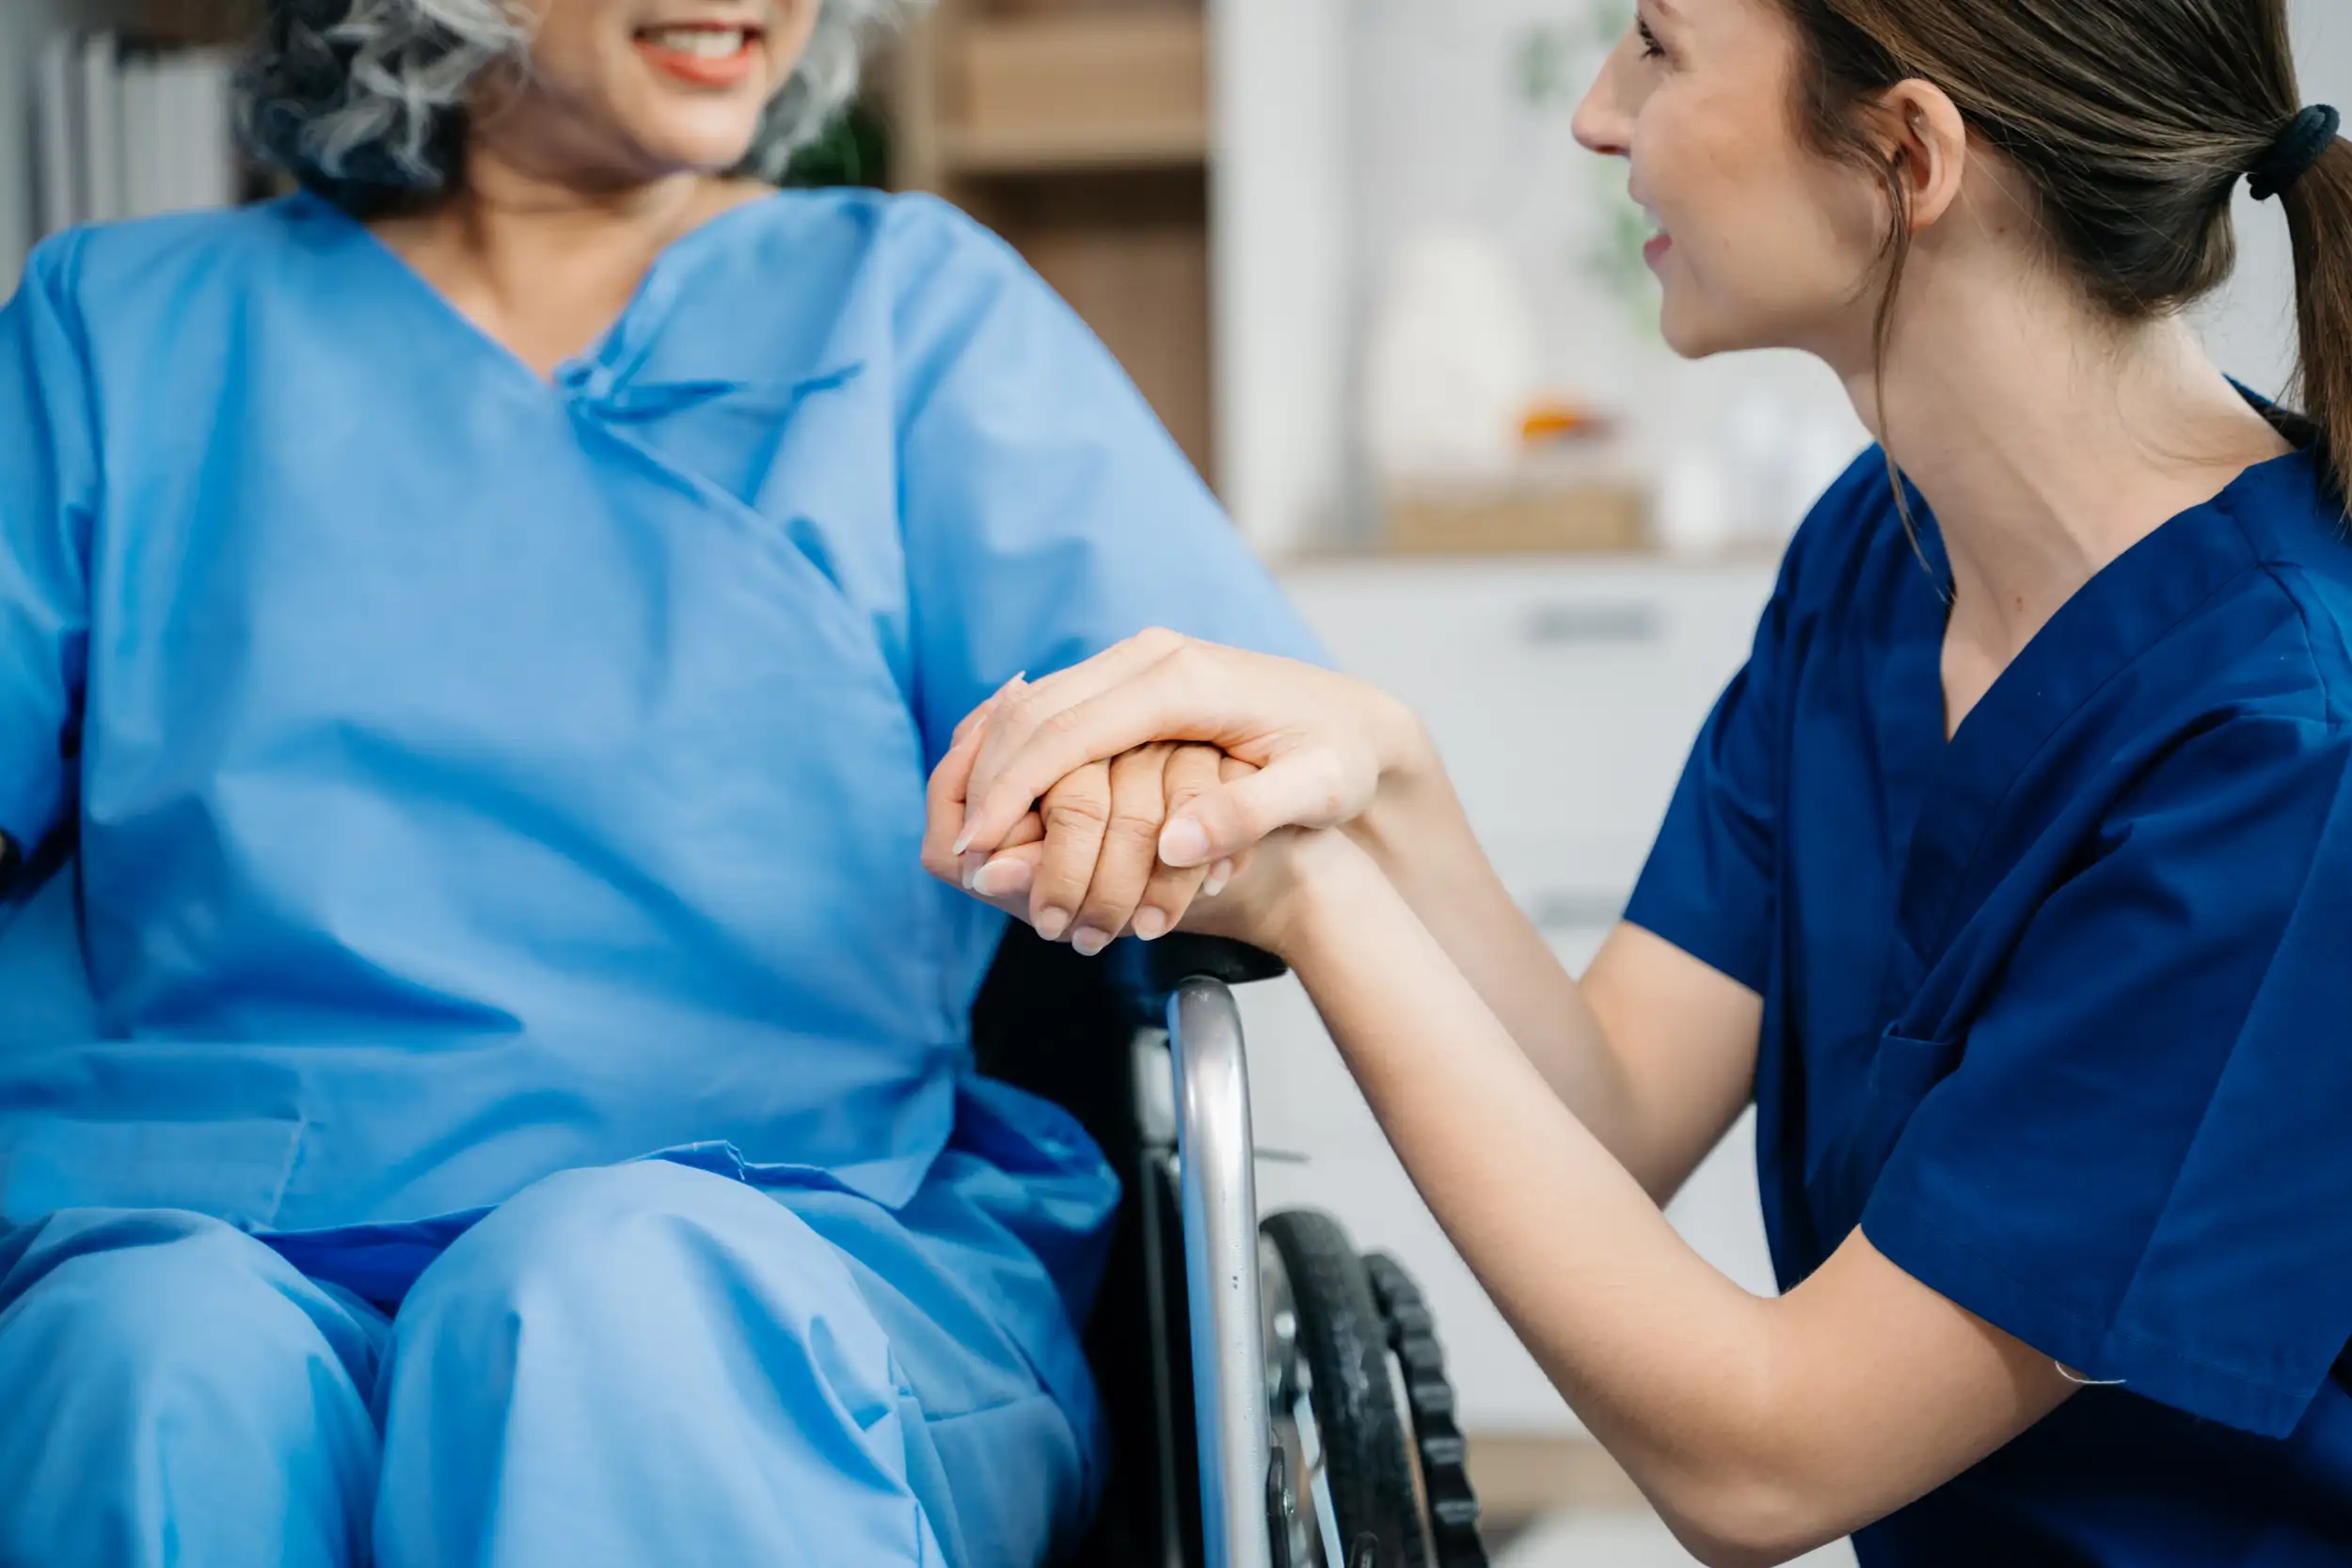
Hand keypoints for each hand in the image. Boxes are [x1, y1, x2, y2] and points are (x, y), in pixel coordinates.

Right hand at [950, 629, 1427, 874]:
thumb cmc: (1341, 760)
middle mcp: (1152, 657)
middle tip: (960, 850)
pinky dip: (1020, 751)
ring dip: (996, 765)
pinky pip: (1058, 707)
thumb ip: (1248, 814)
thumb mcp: (1316, 792)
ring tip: (971, 833)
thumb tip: (1173, 844)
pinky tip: (1002, 798)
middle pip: (1039, 711)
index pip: (1070, 730)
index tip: (978, 845)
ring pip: (1038, 704)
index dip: (1014, 789)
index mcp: (1183, 680)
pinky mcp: (1137, 676)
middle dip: (989, 780)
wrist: (1357, 721)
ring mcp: (1141, 661)